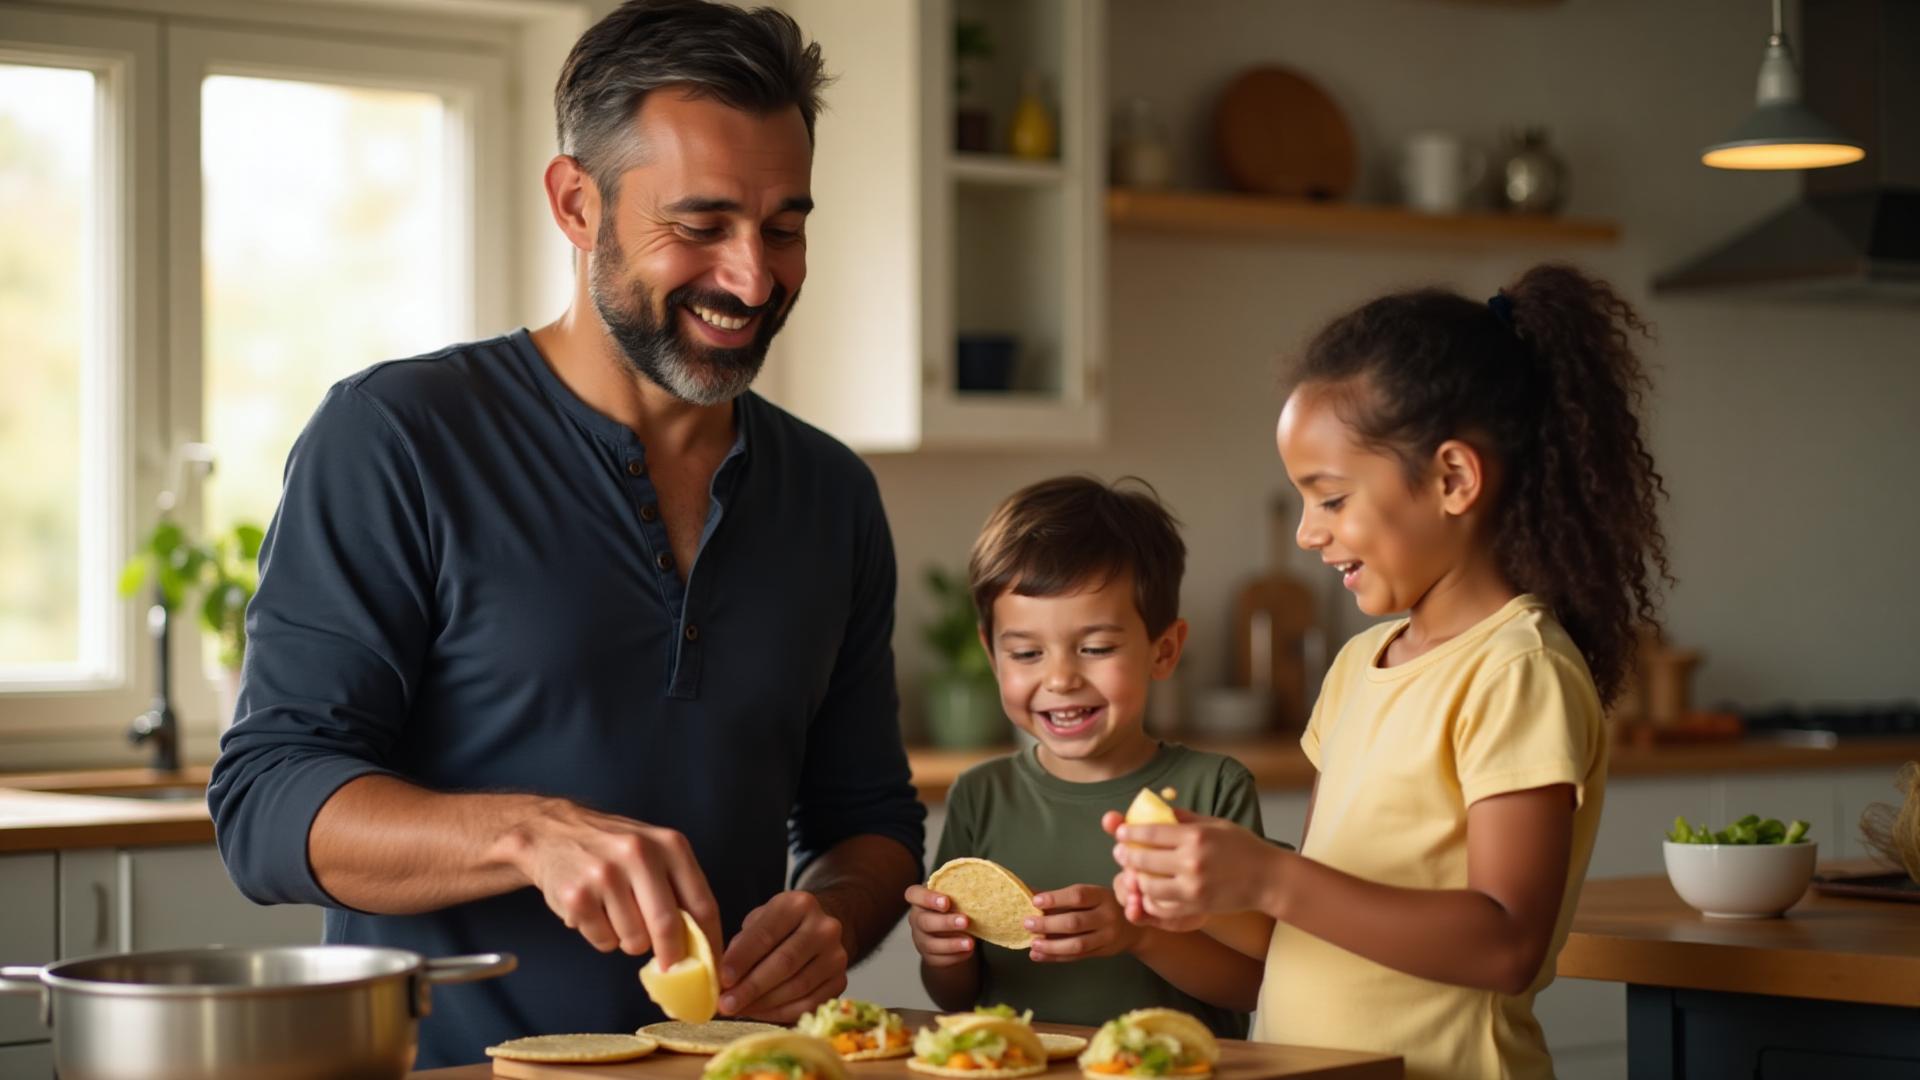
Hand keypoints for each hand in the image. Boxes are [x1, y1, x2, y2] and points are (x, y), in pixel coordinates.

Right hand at [507, 799, 718, 965]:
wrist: (552, 832)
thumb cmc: (613, 849)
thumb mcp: (655, 851)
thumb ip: (679, 889)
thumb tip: (701, 948)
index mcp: (670, 845)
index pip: (703, 905)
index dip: (709, 944)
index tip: (711, 969)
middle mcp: (639, 854)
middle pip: (668, 928)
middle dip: (672, 956)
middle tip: (669, 966)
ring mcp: (605, 875)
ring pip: (634, 940)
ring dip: (630, 941)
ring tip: (617, 915)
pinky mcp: (577, 896)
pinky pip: (604, 941)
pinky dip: (603, 938)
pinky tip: (595, 912)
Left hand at [716, 890, 847, 1021]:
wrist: (817, 931)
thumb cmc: (779, 928)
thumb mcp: (758, 922)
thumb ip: (742, 945)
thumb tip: (722, 979)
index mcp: (799, 904)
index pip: (767, 934)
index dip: (742, 959)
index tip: (722, 979)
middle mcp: (824, 927)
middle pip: (785, 962)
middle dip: (751, 987)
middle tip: (726, 1004)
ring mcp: (837, 955)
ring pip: (797, 986)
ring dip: (763, 1003)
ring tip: (738, 1010)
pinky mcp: (840, 981)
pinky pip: (809, 1004)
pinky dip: (781, 1013)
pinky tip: (760, 1013)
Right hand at [904, 883, 977, 968]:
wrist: (952, 934)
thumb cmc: (956, 907)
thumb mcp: (957, 897)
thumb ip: (964, 890)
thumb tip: (990, 881)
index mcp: (920, 900)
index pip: (913, 895)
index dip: (927, 898)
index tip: (947, 901)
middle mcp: (917, 919)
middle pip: (924, 921)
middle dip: (945, 922)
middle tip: (965, 921)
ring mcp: (921, 939)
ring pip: (931, 944)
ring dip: (952, 943)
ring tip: (971, 942)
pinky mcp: (929, 957)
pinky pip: (939, 959)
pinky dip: (955, 956)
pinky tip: (968, 951)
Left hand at [1024, 884, 1141, 961]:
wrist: (1136, 928)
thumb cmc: (1105, 905)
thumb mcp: (1091, 895)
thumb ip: (1061, 896)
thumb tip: (1028, 892)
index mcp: (1102, 896)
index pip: (1078, 896)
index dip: (1056, 898)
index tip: (1035, 901)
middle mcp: (1107, 917)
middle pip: (1075, 922)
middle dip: (1048, 924)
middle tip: (1027, 923)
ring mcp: (1106, 937)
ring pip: (1076, 944)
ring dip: (1051, 946)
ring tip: (1032, 944)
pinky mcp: (1102, 953)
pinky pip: (1076, 957)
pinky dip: (1055, 957)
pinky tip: (1038, 955)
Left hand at [1107, 808, 1281, 923]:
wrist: (1267, 879)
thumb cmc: (1243, 847)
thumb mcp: (1215, 824)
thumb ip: (1184, 818)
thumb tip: (1156, 809)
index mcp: (1195, 837)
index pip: (1150, 833)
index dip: (1129, 832)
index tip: (1119, 832)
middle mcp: (1192, 862)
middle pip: (1143, 860)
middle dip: (1126, 855)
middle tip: (1119, 852)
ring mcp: (1193, 888)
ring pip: (1148, 886)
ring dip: (1136, 879)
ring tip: (1133, 872)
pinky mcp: (1196, 908)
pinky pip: (1162, 906)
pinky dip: (1150, 900)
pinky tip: (1148, 892)